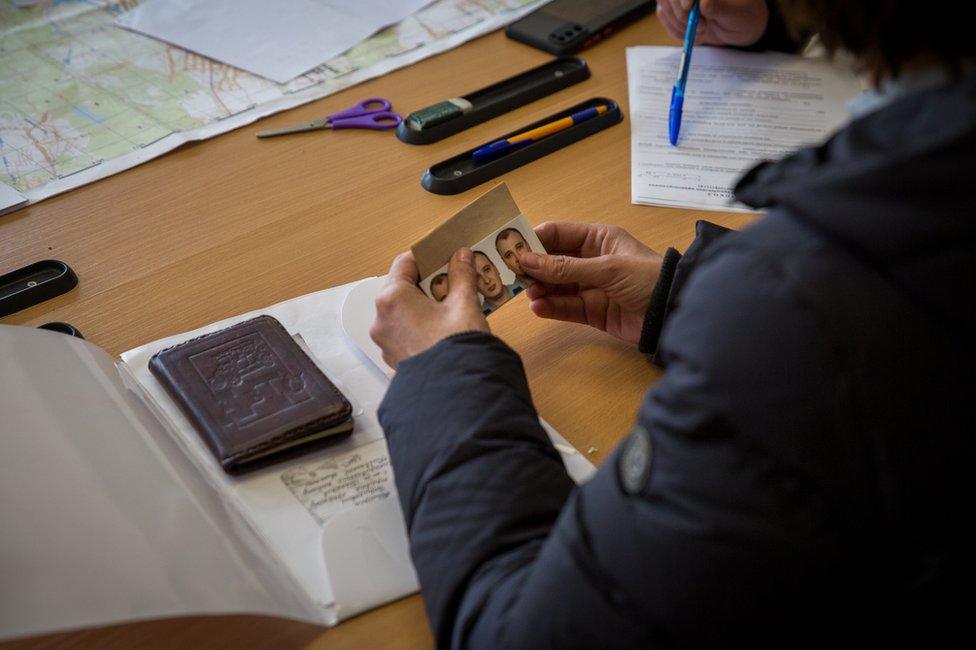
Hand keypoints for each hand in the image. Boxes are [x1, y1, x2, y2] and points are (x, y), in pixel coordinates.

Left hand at [370, 248, 488, 368]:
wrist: (457, 392)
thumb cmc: (456, 347)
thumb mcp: (464, 303)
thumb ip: (462, 275)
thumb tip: (462, 256)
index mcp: (393, 299)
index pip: (405, 263)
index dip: (427, 257)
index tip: (444, 256)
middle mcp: (382, 319)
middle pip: (403, 288)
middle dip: (428, 283)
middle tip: (453, 282)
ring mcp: (385, 342)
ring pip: (403, 312)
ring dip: (424, 306)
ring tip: (452, 307)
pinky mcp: (394, 359)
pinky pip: (405, 333)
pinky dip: (421, 327)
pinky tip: (443, 330)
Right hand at [522, 222, 662, 345]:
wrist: (674, 314)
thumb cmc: (646, 278)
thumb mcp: (606, 268)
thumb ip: (565, 267)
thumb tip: (526, 260)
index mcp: (598, 239)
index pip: (558, 234)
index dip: (535, 240)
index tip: (512, 249)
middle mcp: (591, 261)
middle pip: (553, 261)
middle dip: (534, 268)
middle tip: (513, 276)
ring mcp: (591, 287)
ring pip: (557, 286)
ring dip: (541, 289)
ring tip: (529, 294)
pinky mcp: (592, 312)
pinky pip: (566, 307)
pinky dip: (551, 308)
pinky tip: (539, 308)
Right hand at [657, 0, 768, 46]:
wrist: (740, 28)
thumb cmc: (744, 16)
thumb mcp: (736, 12)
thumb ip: (718, 6)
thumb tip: (702, 2)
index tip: (689, 7)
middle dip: (681, 13)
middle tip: (702, 26)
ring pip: (663, 4)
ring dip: (678, 22)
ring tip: (700, 29)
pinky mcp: (675, 7)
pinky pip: (664, 15)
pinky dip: (675, 28)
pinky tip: (690, 32)